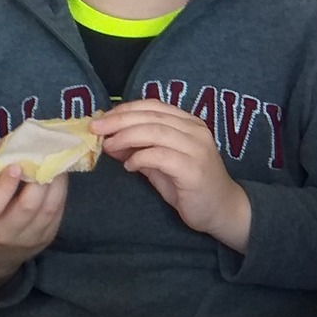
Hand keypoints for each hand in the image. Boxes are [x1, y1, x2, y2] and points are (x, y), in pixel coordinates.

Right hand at [0, 157, 67, 290]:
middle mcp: (5, 233)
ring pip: (49, 209)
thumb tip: (9, 140)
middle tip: (45, 156)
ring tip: (56, 163)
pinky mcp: (47, 238)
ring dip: (56, 182)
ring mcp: (29, 238)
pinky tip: (59, 177)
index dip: (5, 185)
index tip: (16, 165)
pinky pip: (58, 212)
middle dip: (39, 178)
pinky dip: (61, 192)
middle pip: (28, 206)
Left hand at [92, 101, 250, 250]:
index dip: (125, 109)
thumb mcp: (161, 163)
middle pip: (151, 116)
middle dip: (118, 120)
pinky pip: (160, 156)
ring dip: (126, 137)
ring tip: (108, 147)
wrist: (222, 210)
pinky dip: (140, 158)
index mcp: (189, 123)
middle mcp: (195, 130)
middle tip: (95, 129)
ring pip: (155, 132)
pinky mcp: (194, 169)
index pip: (153, 106)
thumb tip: (109, 140)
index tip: (101, 119)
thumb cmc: (190, 187)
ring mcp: (197, 148)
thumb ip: (141, 149)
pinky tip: (129, 166)